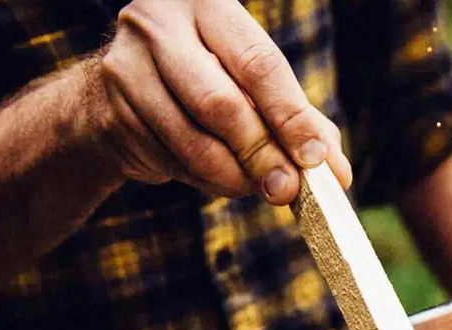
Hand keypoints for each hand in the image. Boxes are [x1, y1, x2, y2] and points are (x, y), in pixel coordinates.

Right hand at [91, 0, 351, 203]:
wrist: (120, 92)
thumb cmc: (206, 80)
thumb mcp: (252, 85)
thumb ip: (297, 120)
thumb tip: (336, 172)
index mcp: (207, 1)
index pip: (259, 64)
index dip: (291, 118)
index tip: (316, 161)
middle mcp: (161, 23)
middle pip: (222, 105)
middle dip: (261, 155)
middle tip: (286, 189)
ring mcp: (129, 66)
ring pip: (195, 143)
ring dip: (234, 178)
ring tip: (255, 187)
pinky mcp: (115, 111)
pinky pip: (173, 162)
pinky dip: (205, 181)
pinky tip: (218, 178)